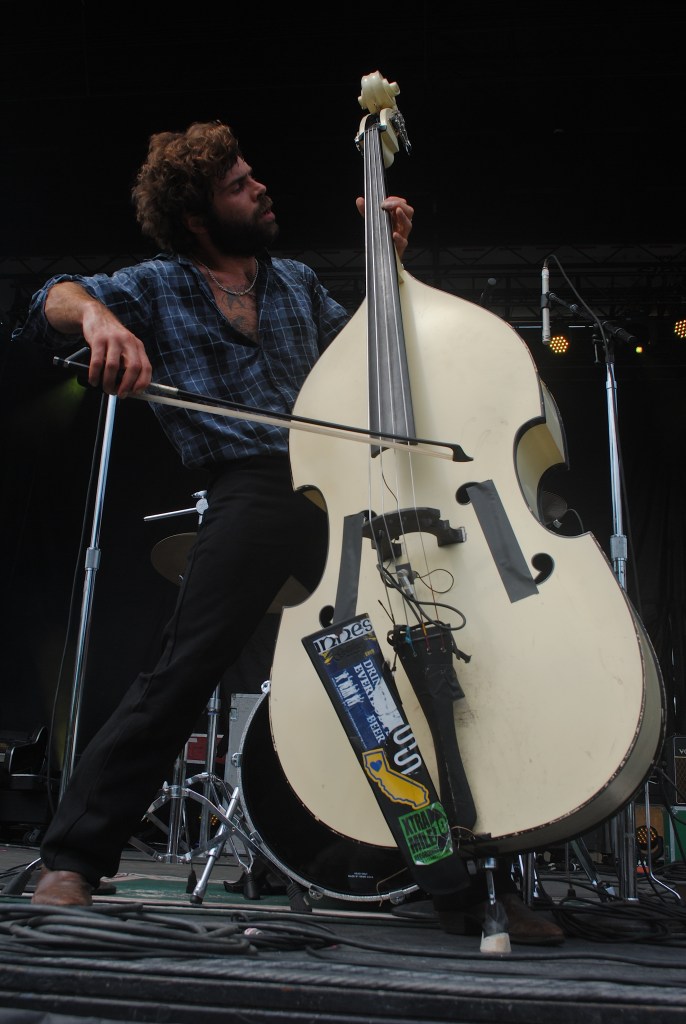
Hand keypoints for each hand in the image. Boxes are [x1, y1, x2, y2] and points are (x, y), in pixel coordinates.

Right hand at [45, 282, 151, 396]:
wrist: (96, 316)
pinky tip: (93, 380)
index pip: (146, 367)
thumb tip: (131, 388)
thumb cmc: (112, 338)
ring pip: (113, 366)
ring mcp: (113, 340)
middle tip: (119, 394)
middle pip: (133, 368)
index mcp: (138, 346)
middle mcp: (128, 342)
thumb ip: (130, 363)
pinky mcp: (98, 339)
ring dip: (108, 382)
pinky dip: (95, 375)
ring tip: (105, 388)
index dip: (142, 383)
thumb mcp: (126, 347)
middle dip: (126, 385)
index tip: (135, 392)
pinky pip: (97, 362)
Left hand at [356, 195, 413, 257]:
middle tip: (386, 205)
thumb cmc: (380, 237)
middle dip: (399, 204)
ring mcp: (402, 235)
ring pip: (408, 224)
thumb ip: (366, 211)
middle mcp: (401, 225)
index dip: (395, 200)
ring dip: (403, 216)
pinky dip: (399, 238)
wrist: (382, 256)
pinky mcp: (400, 247)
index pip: (401, 204)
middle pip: (409, 211)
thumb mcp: (373, 222)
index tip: (384, 201)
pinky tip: (394, 235)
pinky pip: (403, 242)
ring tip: (397, 211)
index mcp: (397, 217)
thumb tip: (359, 200)